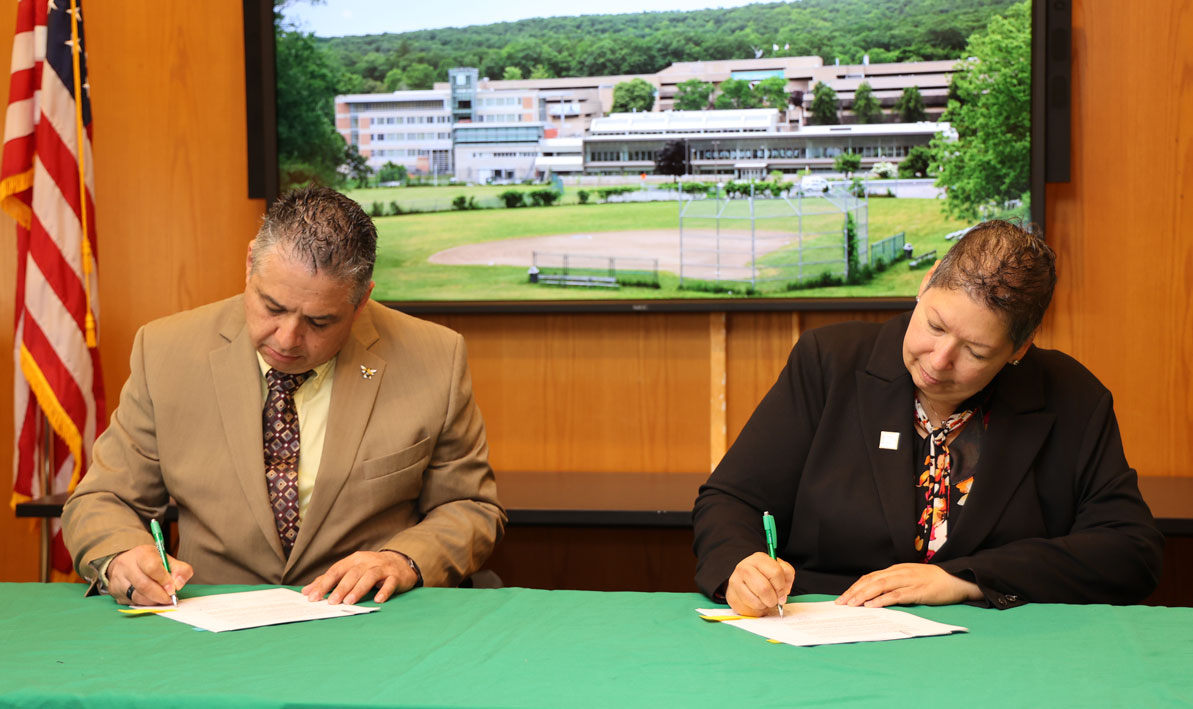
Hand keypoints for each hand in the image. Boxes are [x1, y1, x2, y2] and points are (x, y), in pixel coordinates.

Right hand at [107, 545, 192, 605]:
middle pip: (144, 585)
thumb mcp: (166, 560)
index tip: (173, 589)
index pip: (152, 567)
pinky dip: (145, 604)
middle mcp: (126, 566)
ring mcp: (118, 580)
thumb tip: (179, 584)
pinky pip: (132, 603)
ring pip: (137, 597)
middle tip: (170, 598)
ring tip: (162, 599)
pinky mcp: (114, 593)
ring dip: (153, 601)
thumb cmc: (149, 562)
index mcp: (142, 554)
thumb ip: (179, 569)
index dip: (164, 580)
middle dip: (160, 595)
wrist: (125, 563)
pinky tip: (151, 600)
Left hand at [302, 551, 417, 604]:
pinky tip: (378, 600)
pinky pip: (390, 583)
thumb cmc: (371, 569)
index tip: (312, 597)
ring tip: (349, 602)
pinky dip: (384, 591)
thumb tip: (306, 591)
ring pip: (369, 576)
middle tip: (330, 602)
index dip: (324, 584)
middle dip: (340, 588)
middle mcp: (367, 562)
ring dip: (358, 589)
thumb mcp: (351, 570)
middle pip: (352, 573)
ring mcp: (383, 568)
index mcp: (354, 560)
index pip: (336, 571)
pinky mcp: (396, 576)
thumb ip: (330, 580)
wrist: (401, 563)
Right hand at [725, 552, 794, 616]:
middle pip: (764, 589)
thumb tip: (784, 590)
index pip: (775, 573)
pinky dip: (756, 610)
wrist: (743, 578)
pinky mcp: (731, 596)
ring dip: (765, 605)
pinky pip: (748, 610)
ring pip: (756, 602)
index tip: (782, 593)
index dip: (782, 586)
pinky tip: (756, 603)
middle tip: (774, 600)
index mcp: (759, 559)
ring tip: (764, 600)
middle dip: (773, 599)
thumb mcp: (778, 568)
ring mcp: (735, 582)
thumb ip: (787, 575)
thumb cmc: (763, 574)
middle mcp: (744, 568)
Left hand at [836, 563, 981, 607]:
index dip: (855, 587)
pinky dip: (883, 600)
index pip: (870, 577)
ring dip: (864, 596)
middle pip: (871, 581)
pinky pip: (897, 595)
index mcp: (896, 570)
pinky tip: (873, 605)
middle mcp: (899, 573)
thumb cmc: (933, 581)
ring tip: (852, 604)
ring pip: (881, 586)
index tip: (843, 597)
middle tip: (841, 603)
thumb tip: (876, 596)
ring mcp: (909, 581)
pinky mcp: (918, 591)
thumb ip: (895, 584)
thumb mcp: (910, 578)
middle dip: (854, 592)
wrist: (958, 579)